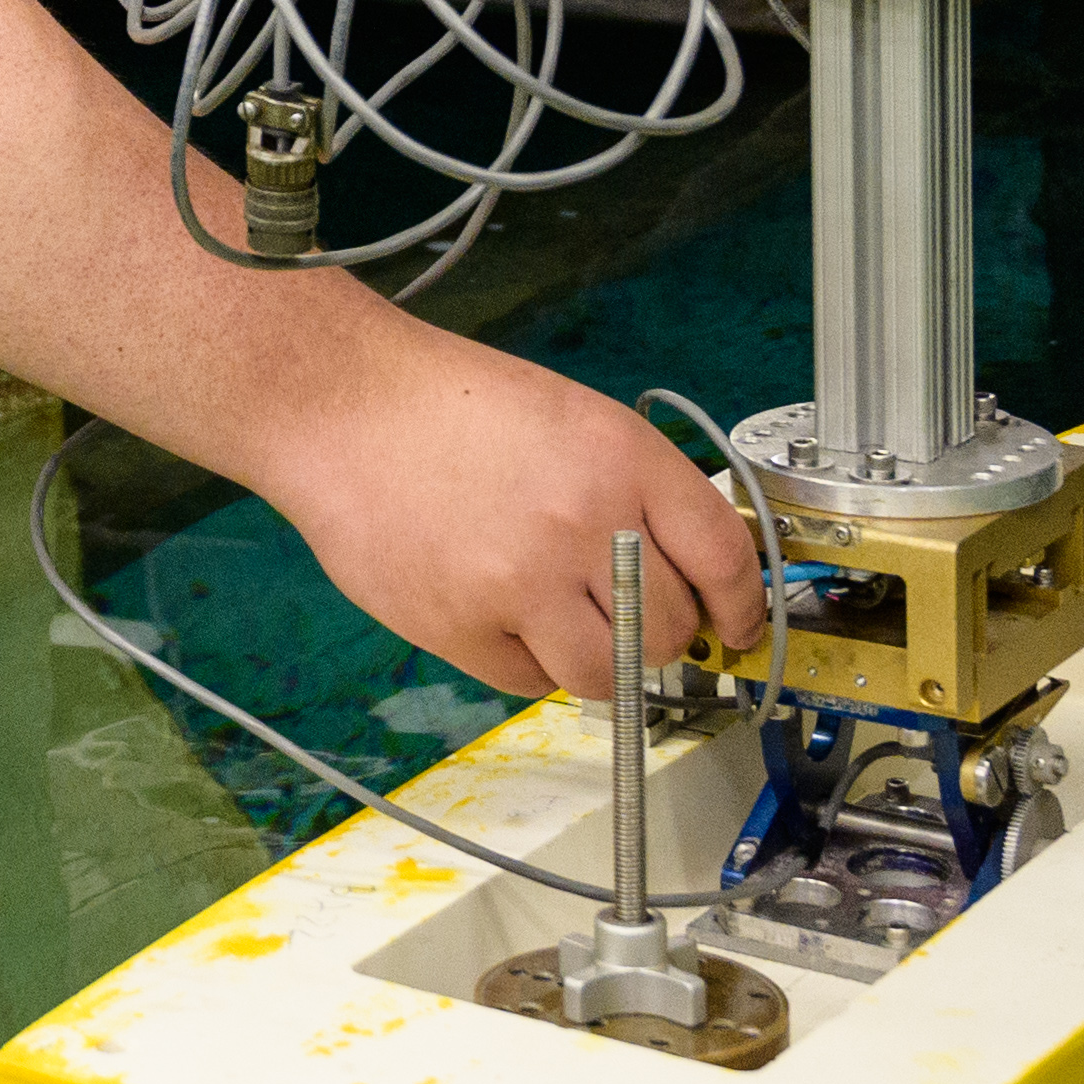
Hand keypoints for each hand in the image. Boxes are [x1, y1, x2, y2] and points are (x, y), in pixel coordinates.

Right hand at [265, 353, 766, 699]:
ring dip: (599, 659)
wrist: (340, 404)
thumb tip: (684, 572)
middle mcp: (582, 522)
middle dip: (659, 632)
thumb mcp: (572, 418)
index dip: (742, 605)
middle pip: (668, 628)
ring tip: (562, 619)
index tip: (737, 626)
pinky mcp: (463, 627)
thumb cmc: (448, 403)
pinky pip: (530, 681)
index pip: (722, 557)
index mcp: (621, 459)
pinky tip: (497, 609)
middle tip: (626, 613)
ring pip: (608, 673)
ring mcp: (521, 581)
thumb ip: (633, 490)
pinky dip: (527, 661)